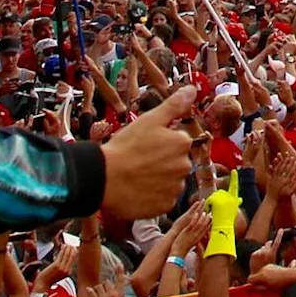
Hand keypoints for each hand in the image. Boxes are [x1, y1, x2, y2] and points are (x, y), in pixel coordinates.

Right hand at [98, 103, 197, 217]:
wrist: (103, 178)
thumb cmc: (124, 147)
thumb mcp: (150, 119)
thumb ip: (174, 105)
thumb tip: (192, 90)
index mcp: (182, 143)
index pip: (178, 141)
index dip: (160, 142)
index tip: (145, 145)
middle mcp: (184, 166)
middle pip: (176, 161)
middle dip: (162, 161)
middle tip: (139, 160)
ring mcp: (175, 188)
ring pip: (170, 181)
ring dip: (159, 179)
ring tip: (137, 176)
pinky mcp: (165, 206)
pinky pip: (163, 199)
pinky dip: (153, 195)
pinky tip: (138, 189)